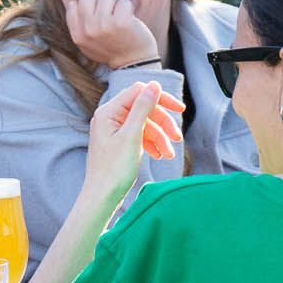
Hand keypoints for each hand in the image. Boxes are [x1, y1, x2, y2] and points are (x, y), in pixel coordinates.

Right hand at [67, 0, 160, 69]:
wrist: (134, 63)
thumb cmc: (112, 49)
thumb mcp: (87, 44)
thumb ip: (79, 26)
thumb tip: (75, 2)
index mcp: (78, 36)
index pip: (72, 5)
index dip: (86, 5)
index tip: (96, 13)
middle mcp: (88, 30)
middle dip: (98, 1)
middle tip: (109, 12)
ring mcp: (104, 25)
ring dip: (115, 2)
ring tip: (120, 16)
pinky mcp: (121, 21)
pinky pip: (122, 1)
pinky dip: (128, 6)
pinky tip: (129, 17)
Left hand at [82, 81, 184, 202]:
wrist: (102, 197)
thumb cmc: (113, 170)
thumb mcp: (132, 136)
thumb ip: (143, 108)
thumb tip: (154, 85)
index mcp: (109, 111)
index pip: (139, 92)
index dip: (161, 98)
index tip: (180, 109)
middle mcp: (110, 117)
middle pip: (144, 109)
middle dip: (163, 123)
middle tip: (177, 138)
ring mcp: (114, 130)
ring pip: (145, 124)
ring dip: (160, 137)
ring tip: (169, 154)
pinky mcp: (119, 142)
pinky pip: (140, 136)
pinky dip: (152, 144)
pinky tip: (160, 155)